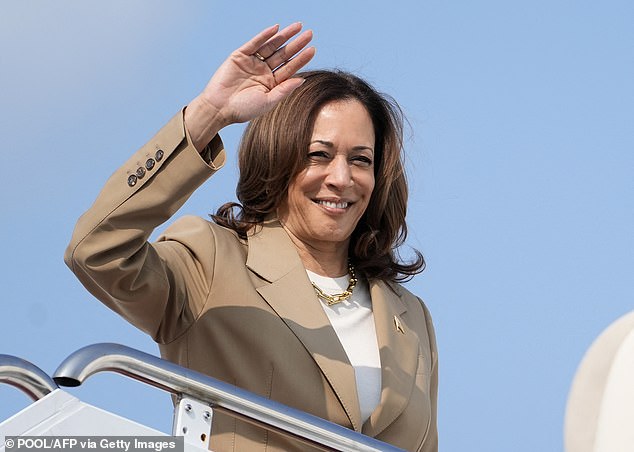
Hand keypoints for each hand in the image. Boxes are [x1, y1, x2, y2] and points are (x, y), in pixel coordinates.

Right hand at [185, 23, 314, 150]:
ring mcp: (252, 62)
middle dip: (296, 44)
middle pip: (283, 55)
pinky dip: (264, 36)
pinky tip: (276, 29)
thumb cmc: (243, 109)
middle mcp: (263, 71)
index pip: (289, 68)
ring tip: (298, 27)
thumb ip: (284, 90)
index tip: (313, 49)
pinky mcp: (239, 56)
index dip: (301, 59)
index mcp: (271, 83)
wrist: (219, 108)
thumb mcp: (268, 101)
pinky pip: (254, 43)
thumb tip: (302, 80)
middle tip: (310, 34)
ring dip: (284, 36)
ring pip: (271, 46)